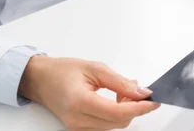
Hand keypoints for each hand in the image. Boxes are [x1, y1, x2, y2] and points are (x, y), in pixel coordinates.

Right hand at [18, 55, 159, 130]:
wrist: (40, 79)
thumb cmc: (62, 71)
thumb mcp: (95, 68)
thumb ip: (120, 82)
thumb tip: (141, 92)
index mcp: (80, 101)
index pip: (118, 112)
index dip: (139, 108)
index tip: (153, 101)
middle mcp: (77, 119)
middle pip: (119, 122)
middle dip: (133, 107)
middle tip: (135, 90)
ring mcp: (77, 127)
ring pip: (114, 126)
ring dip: (125, 112)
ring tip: (121, 94)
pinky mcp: (79, 129)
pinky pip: (105, 126)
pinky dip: (115, 116)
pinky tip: (114, 102)